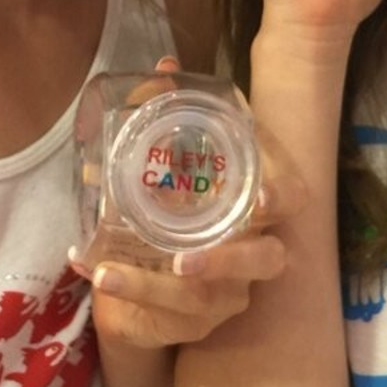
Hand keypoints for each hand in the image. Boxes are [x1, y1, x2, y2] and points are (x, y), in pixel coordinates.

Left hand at [74, 57, 303, 349]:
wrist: (163, 259)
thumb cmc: (187, 194)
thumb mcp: (184, 153)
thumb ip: (181, 109)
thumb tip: (165, 65)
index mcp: (262, 203)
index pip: (293, 198)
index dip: (283, 197)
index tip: (264, 199)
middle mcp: (256, 250)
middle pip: (265, 262)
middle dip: (227, 263)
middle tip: (184, 260)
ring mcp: (230, 293)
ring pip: (204, 301)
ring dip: (152, 288)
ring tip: (109, 275)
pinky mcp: (195, 321)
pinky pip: (165, 320)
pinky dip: (125, 297)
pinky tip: (93, 273)